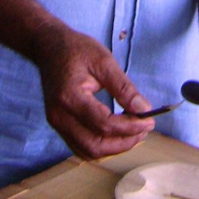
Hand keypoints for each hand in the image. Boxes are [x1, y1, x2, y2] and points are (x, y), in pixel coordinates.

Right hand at [33, 20, 154, 158]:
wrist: (49, 48)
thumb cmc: (76, 50)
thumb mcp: (104, 61)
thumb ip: (123, 87)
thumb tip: (143, 109)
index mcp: (70, 97)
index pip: (103, 124)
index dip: (129, 127)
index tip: (149, 120)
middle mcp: (59, 116)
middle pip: (95, 146)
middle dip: (124, 142)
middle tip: (145, 128)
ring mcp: (56, 123)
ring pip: (88, 151)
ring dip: (114, 147)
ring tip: (135, 132)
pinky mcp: (59, 125)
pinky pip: (82, 146)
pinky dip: (102, 145)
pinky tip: (118, 134)